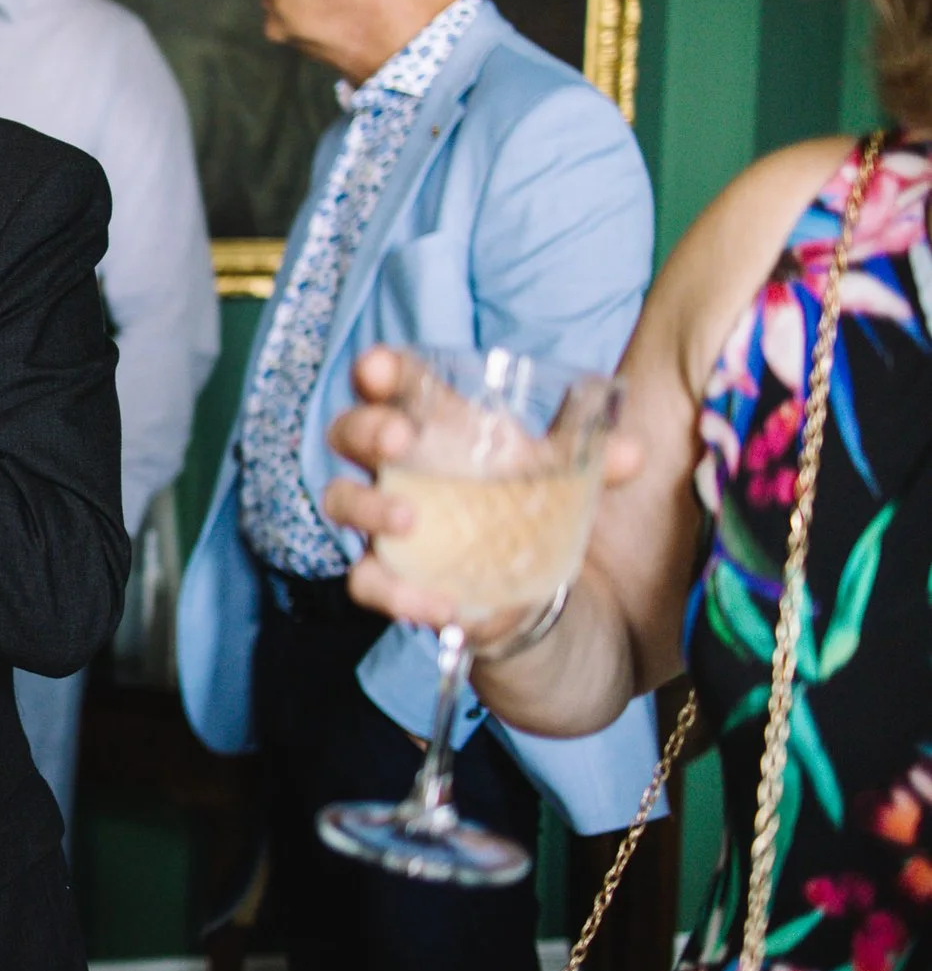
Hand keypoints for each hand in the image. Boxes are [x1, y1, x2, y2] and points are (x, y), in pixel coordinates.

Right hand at [319, 346, 643, 642]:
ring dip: (366, 506)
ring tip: (408, 520)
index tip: (377, 369)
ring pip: (340, 500)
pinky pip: (366, 580)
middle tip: (398, 439)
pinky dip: (396, 591)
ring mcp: (384, 523)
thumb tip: (631, 452)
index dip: (378, 371)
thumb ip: (591, 459)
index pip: (395, 385)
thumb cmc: (526, 506)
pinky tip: (439, 601)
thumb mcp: (560, 476)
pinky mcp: (390, 577)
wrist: (530, 589)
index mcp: (433, 426)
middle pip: (348, 431)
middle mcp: (397, 468)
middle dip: (365, 428)